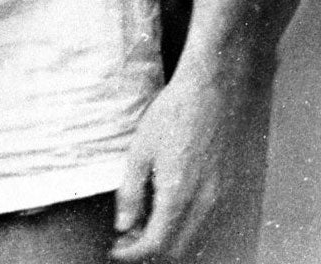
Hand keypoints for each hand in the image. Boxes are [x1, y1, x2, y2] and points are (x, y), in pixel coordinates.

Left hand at [110, 65, 269, 261]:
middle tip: (125, 236)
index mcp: (179, 195)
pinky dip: (183, 226)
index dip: (133, 253)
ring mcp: (220, 199)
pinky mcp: (226, 191)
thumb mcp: (139, 151)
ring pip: (192, 238)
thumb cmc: (172, 117)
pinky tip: (165, 208)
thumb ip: (130, 192)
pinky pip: (205, 222)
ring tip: (141, 221)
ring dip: (166, 238)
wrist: (211, 95)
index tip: (116, 250)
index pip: (157, 244)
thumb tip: (123, 225)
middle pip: (176, 248)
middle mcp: (205, 204)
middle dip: (148, 249)